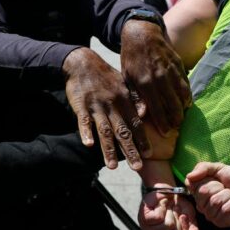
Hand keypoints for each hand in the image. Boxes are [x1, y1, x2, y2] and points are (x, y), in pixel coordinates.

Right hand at [63, 47, 146, 169]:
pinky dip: (85, 132)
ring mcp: (96, 106)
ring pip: (104, 130)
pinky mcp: (81, 106)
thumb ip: (135, 99)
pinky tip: (89, 144)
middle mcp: (113, 104)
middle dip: (130, 150)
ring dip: (108, 149)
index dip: (142, 138)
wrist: (83, 63)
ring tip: (112, 166)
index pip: (136, 123)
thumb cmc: (106, 76)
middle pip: (122, 130)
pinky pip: (83, 121)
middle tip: (137, 167)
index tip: (149, 153)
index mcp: (124, 100)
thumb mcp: (124, 84)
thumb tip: (146, 114)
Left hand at [120, 19, 190, 135]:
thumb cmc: (131, 58)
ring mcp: (171, 71)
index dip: (162, 122)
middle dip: (175, 119)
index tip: (165, 133)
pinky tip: (187, 102)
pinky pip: (186, 83)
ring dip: (183, 108)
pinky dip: (187, 94)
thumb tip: (142, 116)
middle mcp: (160, 78)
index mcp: (145, 82)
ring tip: (182, 118)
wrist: (142, 34)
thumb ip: (136, 97)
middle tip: (176, 129)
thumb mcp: (127, 77)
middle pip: (172, 104)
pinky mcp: (178, 64)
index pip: (156, 108)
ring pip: (182, 94)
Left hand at [139, 188, 199, 229]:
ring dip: (171, 212)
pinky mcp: (143, 219)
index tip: (184, 217)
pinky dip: (163, 207)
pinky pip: (158, 217)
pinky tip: (161, 205)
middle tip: (174, 212)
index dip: (185, 229)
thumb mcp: (191, 220)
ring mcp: (148, 229)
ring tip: (168, 208)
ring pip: (167, 225)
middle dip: (179, 220)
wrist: (169, 191)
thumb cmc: (180, 207)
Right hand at [186, 162, 229, 227]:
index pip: (193, 185)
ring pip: (215, 202)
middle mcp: (202, 205)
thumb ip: (203, 168)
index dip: (207, 180)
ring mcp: (211, 215)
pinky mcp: (222, 222)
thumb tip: (188, 177)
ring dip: (228, 195)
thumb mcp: (219, 168)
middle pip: (204, 193)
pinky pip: (225, 210)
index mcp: (198, 192)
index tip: (216, 179)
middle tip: (225, 187)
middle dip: (218, 186)